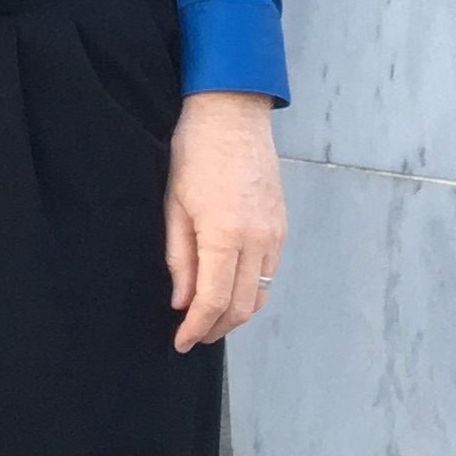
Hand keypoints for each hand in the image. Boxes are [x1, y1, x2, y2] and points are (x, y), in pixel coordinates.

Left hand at [165, 90, 285, 352]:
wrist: (233, 113)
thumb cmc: (194, 151)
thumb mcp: (174, 202)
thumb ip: (180, 256)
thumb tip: (181, 301)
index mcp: (225, 236)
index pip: (214, 301)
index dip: (196, 327)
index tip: (180, 342)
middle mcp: (258, 243)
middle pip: (242, 307)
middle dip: (216, 328)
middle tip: (192, 335)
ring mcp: (275, 235)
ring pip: (260, 294)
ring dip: (235, 314)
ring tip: (208, 318)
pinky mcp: (281, 226)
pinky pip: (269, 273)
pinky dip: (250, 290)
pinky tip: (229, 287)